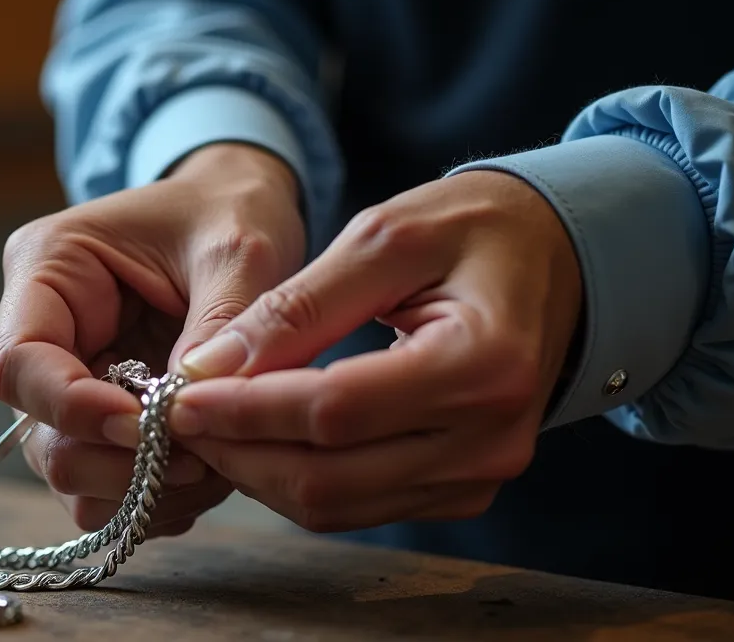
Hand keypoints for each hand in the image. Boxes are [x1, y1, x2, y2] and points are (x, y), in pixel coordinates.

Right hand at [0, 144, 306, 535]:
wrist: (242, 208)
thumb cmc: (231, 210)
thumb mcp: (239, 251)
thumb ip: (218, 327)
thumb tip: (189, 410)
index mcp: (47, 267)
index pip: (18, 363)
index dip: (72, 410)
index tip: (144, 428)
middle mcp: (43, 330)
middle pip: (39, 433)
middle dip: (115, 461)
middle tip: (198, 459)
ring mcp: (70, 379)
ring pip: (69, 471)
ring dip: (138, 490)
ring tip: (213, 467)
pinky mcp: (101, 416)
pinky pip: (106, 484)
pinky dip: (153, 498)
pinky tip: (207, 473)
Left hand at [166, 170, 582, 531]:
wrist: (558, 258)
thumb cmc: (473, 229)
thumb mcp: (384, 236)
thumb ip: (297, 306)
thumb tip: (208, 367)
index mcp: (483, 363)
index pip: (334, 412)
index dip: (245, 409)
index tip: (177, 392)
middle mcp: (491, 438)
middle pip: (329, 476)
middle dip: (238, 450)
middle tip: (175, 414)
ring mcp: (481, 474)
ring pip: (336, 504)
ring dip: (257, 472)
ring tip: (206, 424)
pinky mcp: (461, 488)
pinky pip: (359, 504)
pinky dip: (296, 479)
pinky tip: (256, 439)